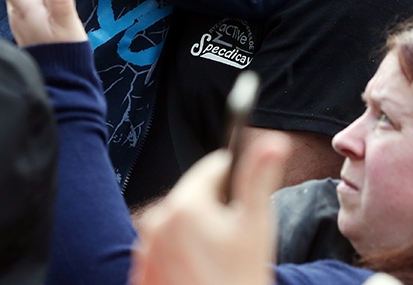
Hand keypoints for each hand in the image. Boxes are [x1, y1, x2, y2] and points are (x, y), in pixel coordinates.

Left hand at [131, 132, 289, 284]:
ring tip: (218, 262)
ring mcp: (144, 252)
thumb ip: (259, 177)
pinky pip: (163, 251)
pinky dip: (180, 256)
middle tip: (234, 240)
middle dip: (215, 209)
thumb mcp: (257, 226)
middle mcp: (155, 223)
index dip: (236, 177)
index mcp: (185, 205)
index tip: (247, 199)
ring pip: (178, 224)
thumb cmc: (240, 280)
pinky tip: (200, 274)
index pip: (213, 167)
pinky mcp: (139, 275)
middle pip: (194, 196)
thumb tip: (273, 141)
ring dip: (197, 233)